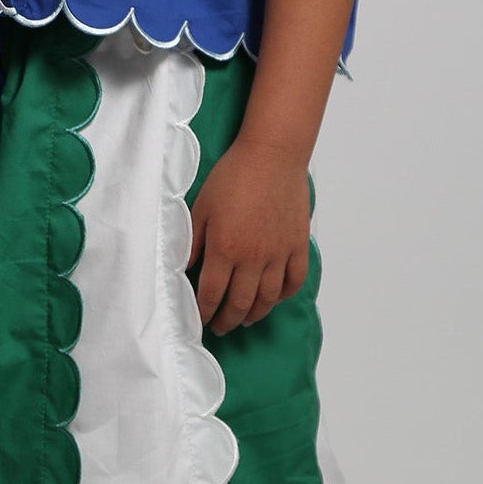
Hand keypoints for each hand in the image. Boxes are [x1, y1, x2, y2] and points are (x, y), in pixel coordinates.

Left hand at [189, 140, 309, 334]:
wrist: (272, 156)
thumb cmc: (232, 176)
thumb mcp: (201, 207)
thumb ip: (193, 241)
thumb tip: (184, 268)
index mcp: (225, 249)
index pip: (212, 294)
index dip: (205, 311)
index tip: (200, 320)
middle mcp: (253, 258)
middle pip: (240, 303)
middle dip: (228, 320)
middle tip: (221, 327)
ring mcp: (279, 254)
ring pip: (268, 298)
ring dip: (255, 314)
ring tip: (245, 319)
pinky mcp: (298, 246)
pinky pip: (294, 281)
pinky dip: (284, 295)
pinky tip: (274, 298)